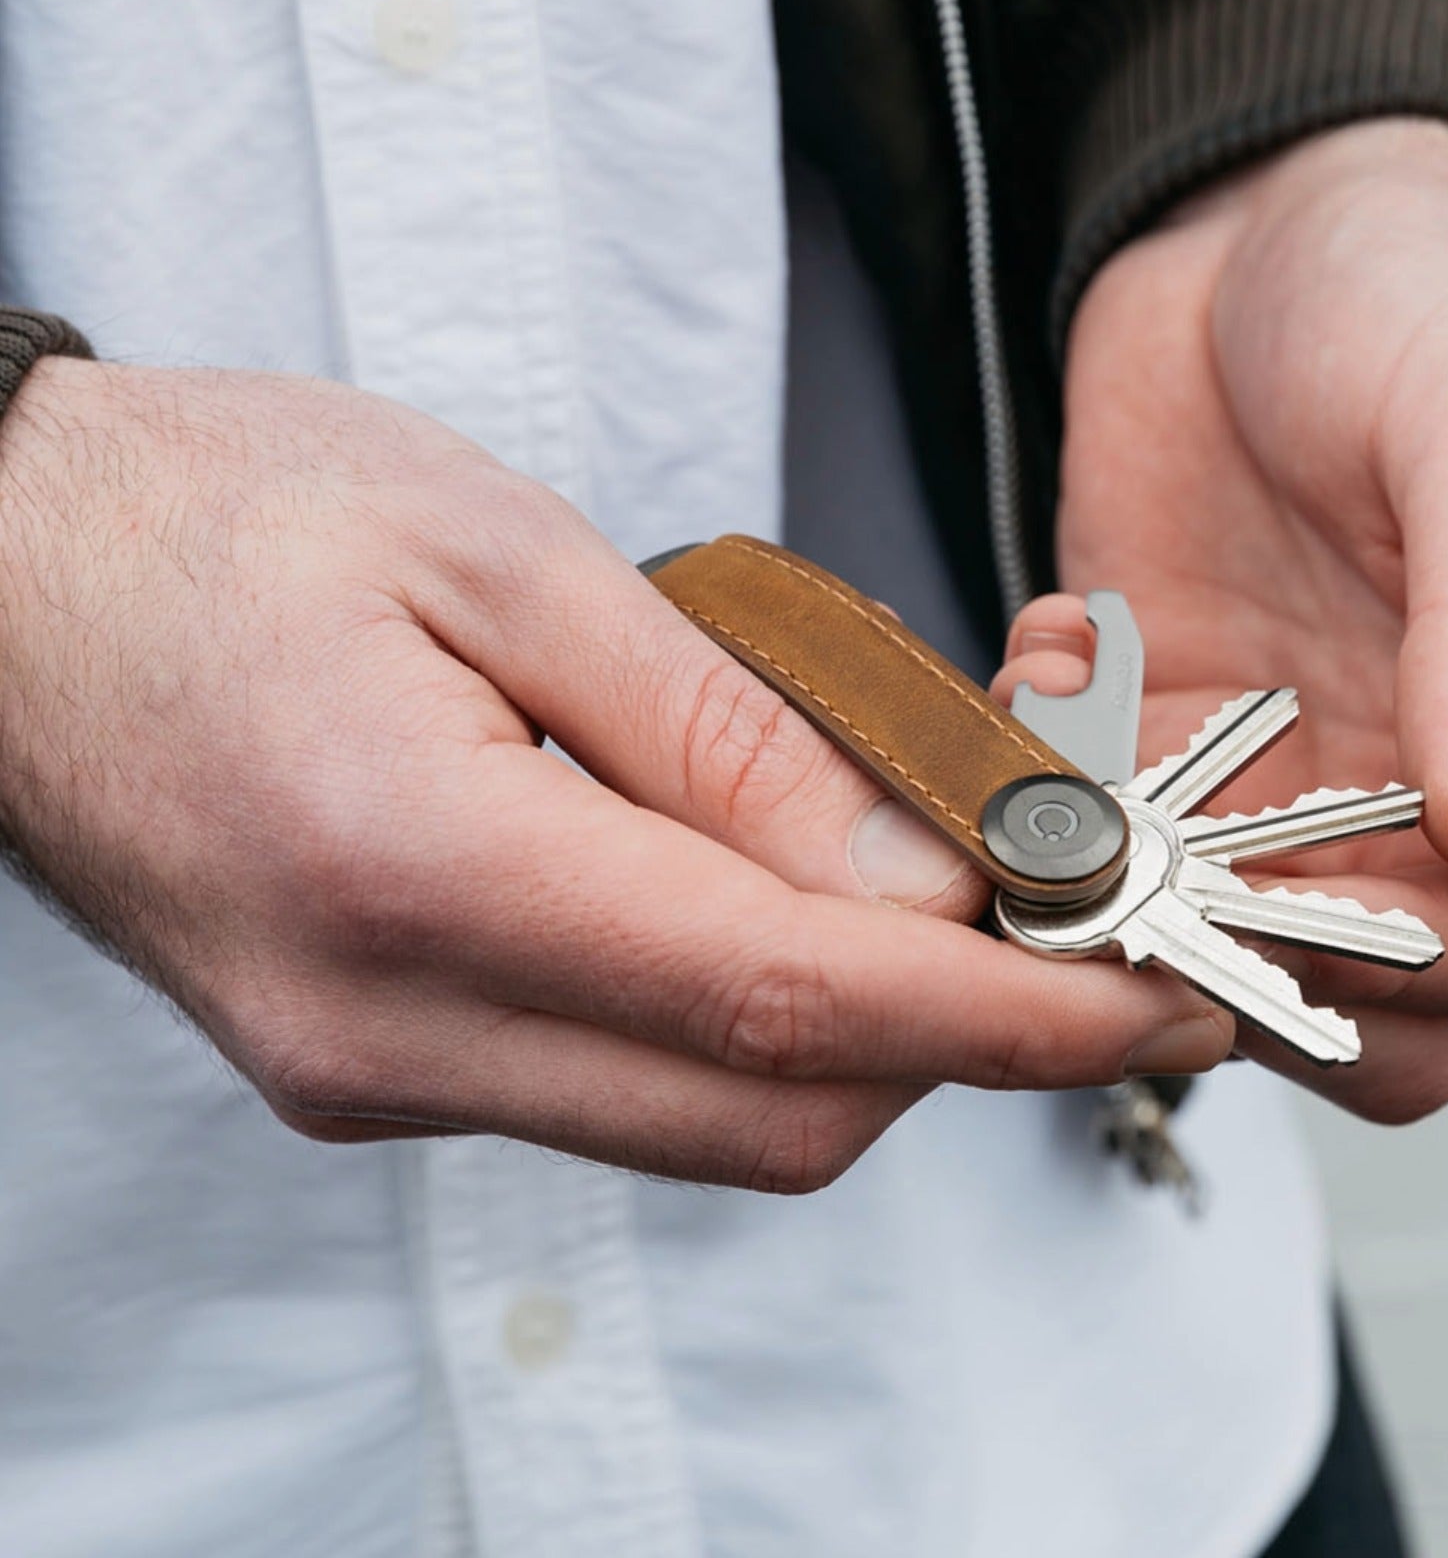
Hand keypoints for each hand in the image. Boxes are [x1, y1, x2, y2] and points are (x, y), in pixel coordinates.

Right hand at [0, 364, 1228, 1186]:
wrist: (5, 570)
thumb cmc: (230, 511)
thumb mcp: (505, 553)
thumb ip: (724, 731)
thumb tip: (919, 878)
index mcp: (418, 872)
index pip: (789, 1002)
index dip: (1006, 1012)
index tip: (1154, 998)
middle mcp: (390, 1027)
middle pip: (771, 1111)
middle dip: (964, 1031)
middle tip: (1074, 901)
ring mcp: (371, 1067)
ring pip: (709, 1113)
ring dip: (867, 1015)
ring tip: (947, 865)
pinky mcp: (374, 1057)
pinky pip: (626, 1077)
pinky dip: (752, 1004)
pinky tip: (788, 876)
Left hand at [1034, 119, 1447, 1120]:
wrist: (1265, 227)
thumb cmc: (1423, 305)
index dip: (1417, 967)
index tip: (1286, 902)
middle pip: (1386, 1004)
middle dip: (1259, 964)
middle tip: (1155, 858)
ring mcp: (1303, 775)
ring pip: (1224, 945)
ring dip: (1127, 877)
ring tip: (1081, 718)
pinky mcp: (1175, 730)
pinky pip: (1107, 832)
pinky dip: (1054, 778)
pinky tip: (1061, 643)